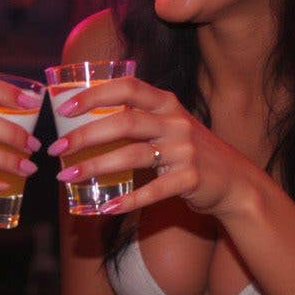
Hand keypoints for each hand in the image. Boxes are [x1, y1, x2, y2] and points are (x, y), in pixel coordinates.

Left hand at [50, 78, 257, 219]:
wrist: (236, 182)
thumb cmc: (193, 153)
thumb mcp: (171, 126)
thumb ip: (139, 119)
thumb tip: (87, 124)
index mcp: (167, 103)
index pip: (127, 87)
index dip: (94, 94)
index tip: (64, 107)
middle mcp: (176, 123)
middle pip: (124, 122)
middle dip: (85, 135)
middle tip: (57, 149)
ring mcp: (185, 151)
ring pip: (132, 155)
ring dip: (95, 166)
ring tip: (68, 177)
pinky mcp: (191, 180)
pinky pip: (153, 191)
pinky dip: (127, 200)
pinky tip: (106, 207)